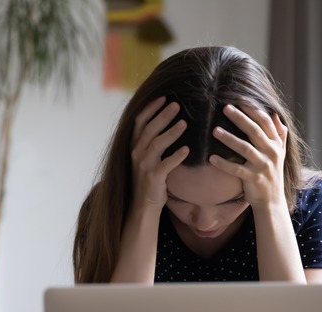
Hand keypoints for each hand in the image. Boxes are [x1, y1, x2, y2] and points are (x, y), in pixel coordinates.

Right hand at [130, 96, 188, 211]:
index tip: (163, 97)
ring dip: (171, 133)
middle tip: (176, 105)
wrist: (143, 204)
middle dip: (163, 116)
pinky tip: (187, 149)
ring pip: (156, 144)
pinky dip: (176, 157)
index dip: (151, 108)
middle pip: (149, 129)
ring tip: (184, 123)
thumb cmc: (149, 178)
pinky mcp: (152, 178)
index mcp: (135, 145)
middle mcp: (136, 153)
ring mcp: (143, 165)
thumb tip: (170, 121)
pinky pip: (165, 165)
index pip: (140, 121)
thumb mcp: (147, 157)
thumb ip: (153, 141)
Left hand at [209, 104, 287, 208]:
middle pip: (255, 132)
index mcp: (276, 144)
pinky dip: (224, 164)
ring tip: (214, 130)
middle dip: (240, 118)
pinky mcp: (253, 179)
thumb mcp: (280, 153)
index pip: (265, 122)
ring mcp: (263, 166)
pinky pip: (237, 169)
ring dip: (229, 139)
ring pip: (245, 149)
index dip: (253, 110)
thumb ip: (279, 134)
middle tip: (225, 108)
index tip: (240, 100)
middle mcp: (272, 153)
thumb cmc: (272, 174)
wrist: (272, 201)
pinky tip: (211, 158)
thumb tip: (275, 114)